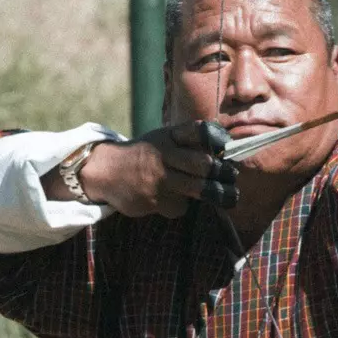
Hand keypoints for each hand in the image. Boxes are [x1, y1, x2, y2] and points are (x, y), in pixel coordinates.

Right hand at [67, 122, 237, 217]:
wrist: (105, 172)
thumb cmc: (144, 155)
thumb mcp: (162, 140)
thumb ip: (187, 144)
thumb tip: (225, 153)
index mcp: (167, 137)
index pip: (196, 132)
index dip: (216, 138)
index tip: (228, 147)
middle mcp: (163, 154)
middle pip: (202, 164)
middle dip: (222, 172)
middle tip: (232, 177)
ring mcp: (158, 178)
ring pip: (197, 188)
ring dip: (216, 193)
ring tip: (230, 198)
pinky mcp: (153, 199)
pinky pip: (179, 206)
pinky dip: (180, 204)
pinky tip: (169, 198)